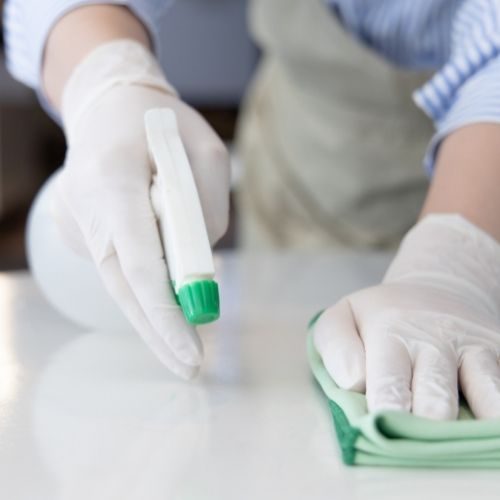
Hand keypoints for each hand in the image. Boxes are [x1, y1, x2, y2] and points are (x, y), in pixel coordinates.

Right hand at [53, 40, 229, 378]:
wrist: (107, 107)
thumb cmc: (162, 124)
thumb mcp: (206, 153)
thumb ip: (206, 209)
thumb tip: (199, 268)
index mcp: (112, 179)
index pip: (139, 262)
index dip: (165, 312)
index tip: (190, 351)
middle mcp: (84, 207)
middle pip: (123, 287)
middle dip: (159, 331)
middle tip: (190, 367)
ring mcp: (75, 223)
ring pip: (121, 281)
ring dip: (155, 310)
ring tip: (186, 338)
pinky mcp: (79, 232)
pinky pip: (119, 265)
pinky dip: (145, 282)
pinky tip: (163, 273)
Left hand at [312, 215, 499, 418]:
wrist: (435, 289)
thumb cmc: (381, 317)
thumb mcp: (343, 318)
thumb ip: (337, 347)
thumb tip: (354, 382)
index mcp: (391, 331)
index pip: (388, 381)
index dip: (387, 410)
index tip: (384, 428)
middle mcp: (437, 339)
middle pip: (438, 395)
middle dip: (429, 424)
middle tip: (420, 437)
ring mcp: (476, 346)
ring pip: (488, 391)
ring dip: (479, 421)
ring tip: (469, 438)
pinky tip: (494, 420)